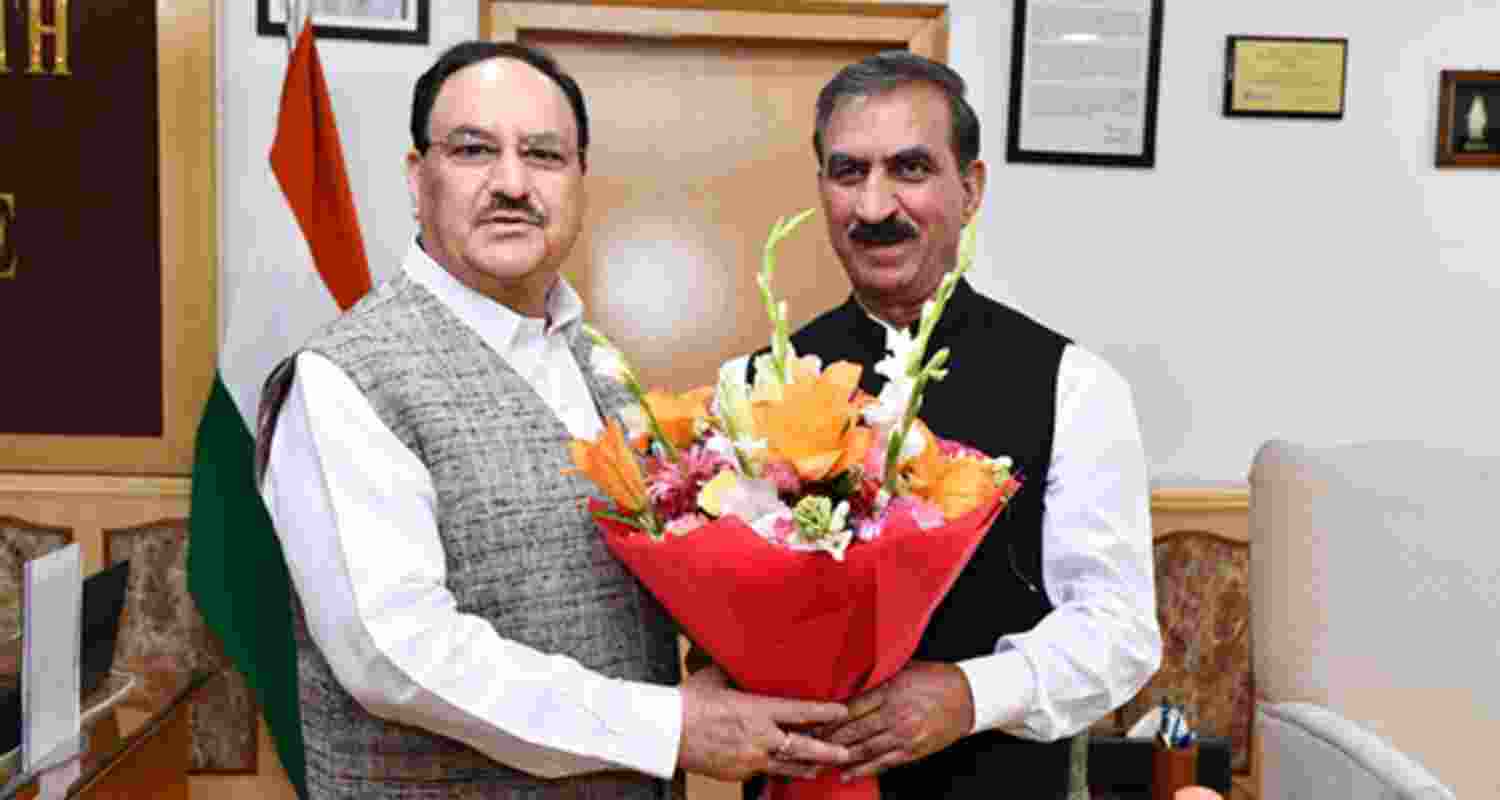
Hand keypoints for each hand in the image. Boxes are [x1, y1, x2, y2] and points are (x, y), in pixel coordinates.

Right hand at [678, 665, 852, 781]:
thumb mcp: (716, 678)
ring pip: (788, 766)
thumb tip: (742, 658)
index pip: (801, 712)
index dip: (824, 713)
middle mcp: (759, 738)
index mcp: (757, 710)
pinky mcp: (738, 774)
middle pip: (804, 748)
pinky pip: (762, 771)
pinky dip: (773, 767)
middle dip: (828, 752)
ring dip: (807, 766)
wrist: (664, 732)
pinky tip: (780, 767)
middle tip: (845, 754)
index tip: (841, 711)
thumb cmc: (688, 702)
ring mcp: (749, 760)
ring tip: (821, 768)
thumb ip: (736, 673)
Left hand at [820, 661, 974, 778]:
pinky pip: (883, 763)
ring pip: (864, 749)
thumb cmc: (934, 679)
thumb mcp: (903, 670)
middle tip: (807, 744)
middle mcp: (896, 713)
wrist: (968, 697)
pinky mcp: (913, 750)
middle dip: (828, 739)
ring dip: (840, 756)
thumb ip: (876, 681)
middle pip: (853, 730)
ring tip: (820, 761)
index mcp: (890, 689)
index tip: (811, 722)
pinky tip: (847, 773)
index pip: (850, 707)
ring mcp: (904, 734)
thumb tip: (848, 687)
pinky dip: (863, 770)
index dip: (828, 717)